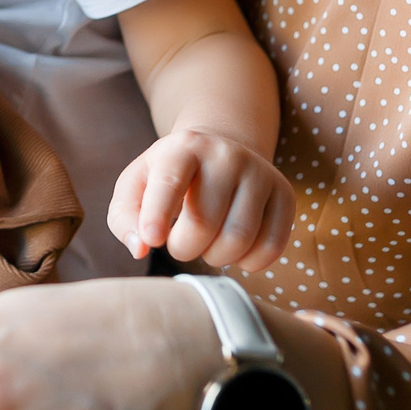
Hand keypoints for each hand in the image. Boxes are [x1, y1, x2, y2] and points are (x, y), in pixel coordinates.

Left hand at [109, 125, 294, 271]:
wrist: (222, 149)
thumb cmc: (170, 176)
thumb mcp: (137, 185)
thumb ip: (125, 217)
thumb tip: (140, 247)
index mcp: (184, 147)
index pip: (170, 183)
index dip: (157, 216)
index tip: (152, 240)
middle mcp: (227, 154)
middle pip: (204, 224)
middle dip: (183, 248)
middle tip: (179, 244)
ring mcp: (261, 173)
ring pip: (238, 239)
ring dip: (215, 257)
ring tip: (206, 245)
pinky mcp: (285, 195)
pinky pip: (270, 247)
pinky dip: (248, 262)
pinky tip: (234, 250)